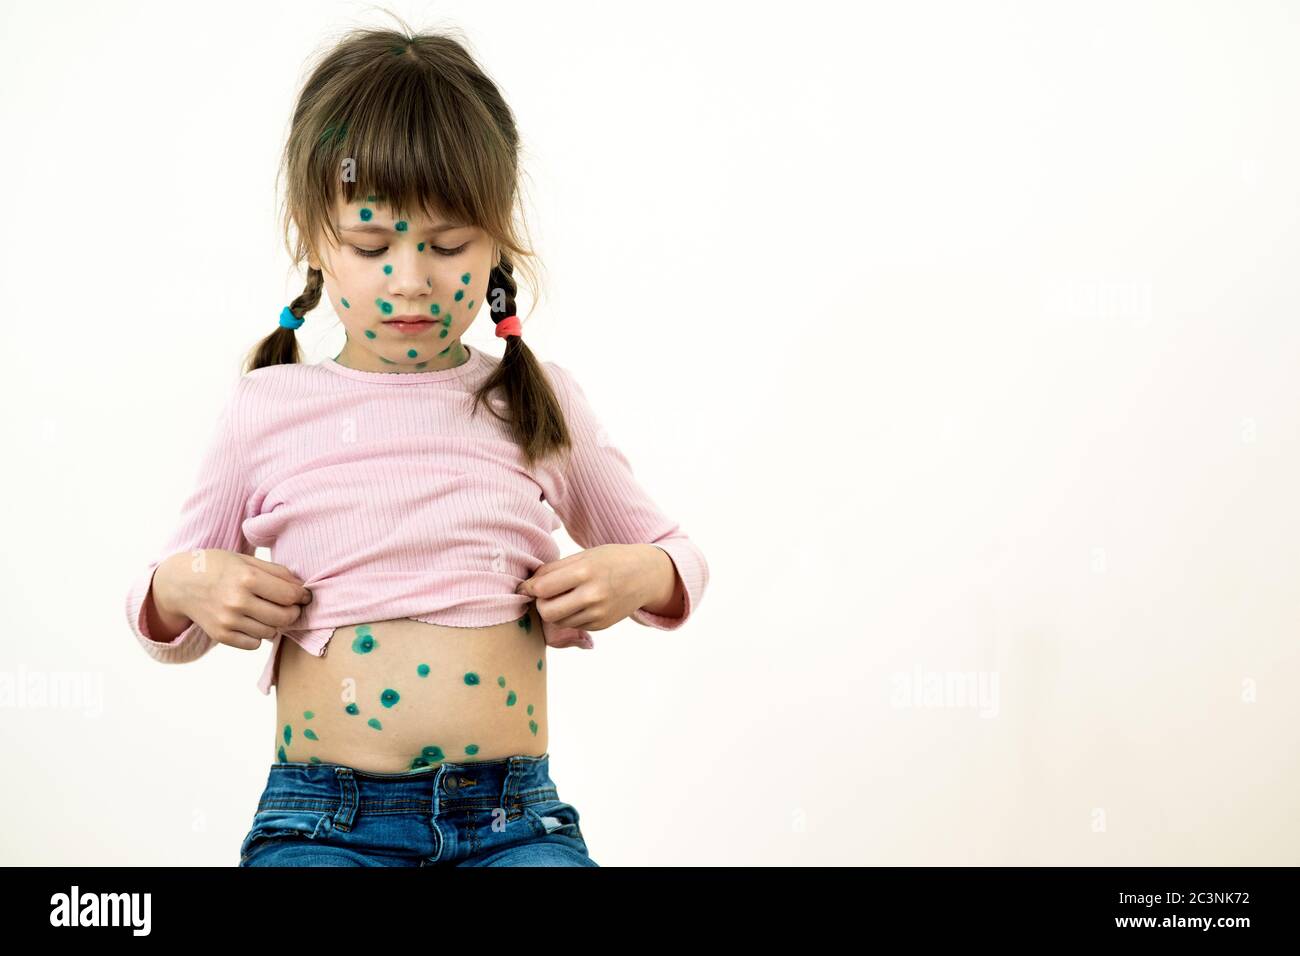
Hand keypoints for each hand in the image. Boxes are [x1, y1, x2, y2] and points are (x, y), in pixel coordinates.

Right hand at [154, 549, 312, 650]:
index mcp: (247, 578)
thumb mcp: (246, 560)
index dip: (302, 596)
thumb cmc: (218, 567)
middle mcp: (237, 601)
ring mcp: (228, 621)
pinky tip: (251, 622)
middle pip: (285, 617)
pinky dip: (257, 636)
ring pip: (271, 632)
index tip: (303, 595)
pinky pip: (254, 644)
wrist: (180, 582)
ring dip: (274, 624)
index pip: (290, 595)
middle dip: (293, 612)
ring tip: (265, 611)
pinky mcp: (220, 635)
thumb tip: (302, 588)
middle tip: (289, 606)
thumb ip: (277, 572)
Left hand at [515, 544, 659, 632]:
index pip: (543, 588)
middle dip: (540, 603)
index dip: (529, 587)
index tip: (526, 586)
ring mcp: (598, 613)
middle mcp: (592, 595)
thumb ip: (555, 569)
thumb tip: (529, 584)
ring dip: (554, 611)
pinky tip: (579, 603)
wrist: (646, 575)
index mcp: (585, 571)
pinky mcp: (601, 625)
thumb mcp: (584, 555)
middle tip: (544, 594)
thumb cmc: (611, 560)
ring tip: (563, 597)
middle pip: (546, 611)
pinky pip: (572, 625)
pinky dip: (569, 616)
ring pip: (557, 621)